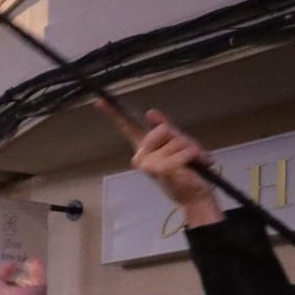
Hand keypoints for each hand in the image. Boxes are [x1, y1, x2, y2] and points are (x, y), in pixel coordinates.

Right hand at [117, 107, 222, 227]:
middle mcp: (140, 156)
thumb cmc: (186, 169)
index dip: (114, 113)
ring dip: (190, 150)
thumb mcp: (178, 143)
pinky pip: (182, 152)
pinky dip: (194, 156)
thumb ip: (164, 127)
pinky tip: (193, 166)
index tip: (99, 101)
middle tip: (186, 154)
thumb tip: (149, 111)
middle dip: (180, 139)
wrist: (194, 194)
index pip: (127, 127)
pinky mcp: (160, 170)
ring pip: (176, 141)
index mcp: (143, 147)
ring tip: (191, 163)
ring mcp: (148, 164)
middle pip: (162, 130)